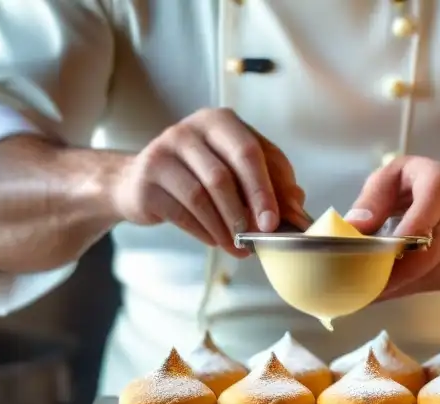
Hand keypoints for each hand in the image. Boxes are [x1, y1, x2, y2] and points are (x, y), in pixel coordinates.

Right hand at [108, 108, 310, 255]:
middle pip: (224, 173)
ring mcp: (162, 153)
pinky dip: (204, 232)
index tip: (276, 221)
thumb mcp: (239, 172)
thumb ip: (272, 185)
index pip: (249, 152)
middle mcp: (188, 131)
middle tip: (261, 235)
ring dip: (225, 227)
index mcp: (220, 122)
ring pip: (201, 196)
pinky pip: (181, 212)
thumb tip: (297, 212)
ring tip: (239, 246)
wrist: (142, 182)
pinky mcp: (147, 181)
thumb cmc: (201, 174)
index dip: (265, 189)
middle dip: (246, 209)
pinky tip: (217, 241)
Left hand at [347, 156, 439, 299]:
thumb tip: (355, 228)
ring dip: (399, 284)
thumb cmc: (408, 188)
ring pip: (431, 274)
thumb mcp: (385, 181)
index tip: (383, 250)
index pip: (433, 201)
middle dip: (395, 271)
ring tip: (371, 286)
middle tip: (362, 284)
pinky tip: (394, 282)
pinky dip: (410, 288)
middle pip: (431, 250)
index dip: (410, 228)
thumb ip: (371, 200)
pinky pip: (436, 285)